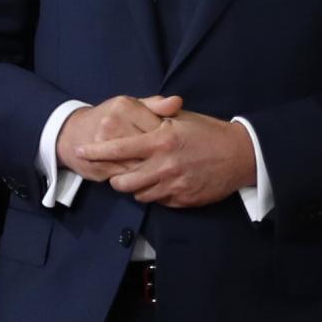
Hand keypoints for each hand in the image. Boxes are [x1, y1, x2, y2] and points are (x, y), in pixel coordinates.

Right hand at [57, 95, 182, 183]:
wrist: (71, 133)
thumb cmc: (110, 118)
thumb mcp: (131, 106)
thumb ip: (156, 105)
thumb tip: (178, 102)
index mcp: (125, 107)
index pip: (157, 126)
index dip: (169, 138)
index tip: (175, 144)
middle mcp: (113, 124)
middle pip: (149, 147)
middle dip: (162, 157)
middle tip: (170, 160)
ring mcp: (105, 147)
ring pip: (139, 165)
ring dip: (152, 171)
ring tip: (161, 170)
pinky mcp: (100, 166)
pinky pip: (128, 178)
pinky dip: (139, 180)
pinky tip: (147, 178)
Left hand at [78, 106, 255, 209]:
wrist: (240, 156)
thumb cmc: (209, 132)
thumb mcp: (181, 119)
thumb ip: (155, 121)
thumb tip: (131, 123)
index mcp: (161, 141)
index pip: (118, 149)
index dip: (96, 152)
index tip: (81, 151)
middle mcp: (163, 165)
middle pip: (122, 181)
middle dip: (114, 178)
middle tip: (115, 172)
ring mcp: (173, 185)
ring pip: (139, 194)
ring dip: (135, 187)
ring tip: (140, 177)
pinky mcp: (182, 200)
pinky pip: (158, 201)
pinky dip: (155, 194)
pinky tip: (161, 184)